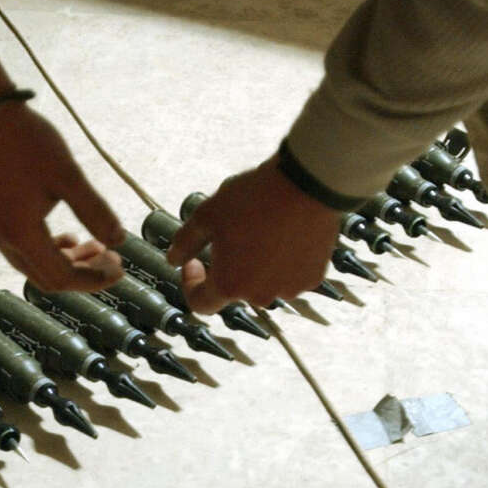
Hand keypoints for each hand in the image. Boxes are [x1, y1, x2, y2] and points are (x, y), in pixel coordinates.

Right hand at [0, 102, 124, 290]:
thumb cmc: (29, 142)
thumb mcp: (69, 176)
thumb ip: (95, 211)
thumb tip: (119, 239)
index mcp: (21, 233)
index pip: (62, 277)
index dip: (94, 279)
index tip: (120, 268)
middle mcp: (2, 239)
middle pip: (47, 278)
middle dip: (83, 274)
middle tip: (113, 260)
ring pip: (34, 266)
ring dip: (66, 262)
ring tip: (96, 247)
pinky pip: (22, 250)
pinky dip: (48, 251)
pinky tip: (68, 238)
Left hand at [167, 156, 340, 312]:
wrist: (307, 184)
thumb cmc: (254, 199)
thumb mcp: (207, 214)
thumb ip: (185, 243)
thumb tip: (174, 259)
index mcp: (229, 285)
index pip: (201, 304)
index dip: (191, 285)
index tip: (195, 263)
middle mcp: (259, 296)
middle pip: (236, 289)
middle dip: (229, 267)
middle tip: (234, 234)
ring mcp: (289, 289)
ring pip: (265, 282)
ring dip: (258, 265)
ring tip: (263, 230)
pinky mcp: (313, 278)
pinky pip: (291, 275)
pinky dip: (285, 262)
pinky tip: (286, 234)